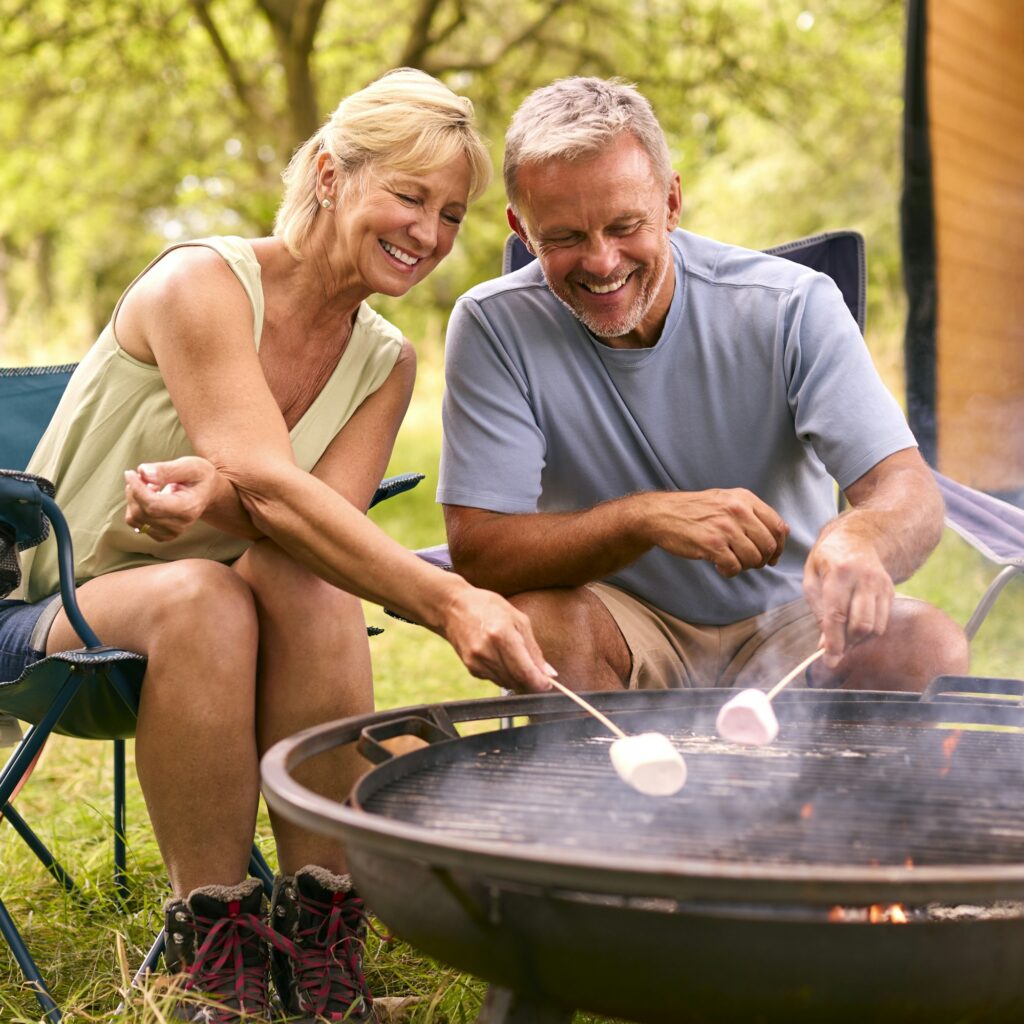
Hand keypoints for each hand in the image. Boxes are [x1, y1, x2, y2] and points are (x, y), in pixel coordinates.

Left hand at [123, 457, 217, 541]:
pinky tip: (147, 497)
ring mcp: (171, 532)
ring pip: (135, 518)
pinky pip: (136, 523)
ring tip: (146, 485)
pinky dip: (135, 507)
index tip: (130, 473)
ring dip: (133, 499)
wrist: (208, 492)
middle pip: (141, 512)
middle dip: (134, 490)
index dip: (136, 489)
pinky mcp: (163, 535)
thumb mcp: (189, 466)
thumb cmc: (199, 476)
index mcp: (188, 508)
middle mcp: (180, 525)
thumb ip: (166, 469)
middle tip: (141, 476)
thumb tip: (143, 473)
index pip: (152, 505)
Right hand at [438, 584, 554, 693]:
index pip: (524, 672)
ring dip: (518, 679)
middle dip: (531, 682)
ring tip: (518, 660)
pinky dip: (504, 674)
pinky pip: (495, 679)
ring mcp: (476, 661)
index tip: (548, 684)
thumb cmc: (489, 607)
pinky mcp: (471, 667)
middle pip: (516, 680)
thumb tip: (550, 674)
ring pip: (506, 683)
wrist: (453, 607)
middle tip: (539, 675)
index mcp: (502, 635)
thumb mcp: (518, 620)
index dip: (539, 683)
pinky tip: (501, 658)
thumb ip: (534, 650)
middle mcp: (487, 651)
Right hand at [648, 490, 788, 577]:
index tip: (772, 556)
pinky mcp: (712, 544)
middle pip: (768, 545)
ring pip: (754, 558)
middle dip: (762, 560)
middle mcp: (738, 510)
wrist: (661, 515)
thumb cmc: (694, 510)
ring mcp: (725, 528)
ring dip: (745, 566)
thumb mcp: (727, 500)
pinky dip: (729, 572)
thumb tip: (783, 531)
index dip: (780, 546)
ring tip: (732, 562)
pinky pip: (734, 567)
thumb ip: (753, 513)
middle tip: (749, 562)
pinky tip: (719, 566)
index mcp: (744, 499)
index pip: (778, 526)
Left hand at [803, 531, 893, 666]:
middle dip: (847, 644)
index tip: (829, 660)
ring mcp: (882, 585)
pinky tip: (854, 626)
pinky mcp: (891, 591)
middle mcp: (865, 578)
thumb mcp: (811, 578)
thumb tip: (825, 645)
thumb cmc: (827, 560)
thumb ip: (818, 610)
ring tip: (843, 637)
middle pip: (861, 625)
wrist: (857, 539)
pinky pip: (883, 622)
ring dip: (858, 641)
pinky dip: (868, 633)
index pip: (837, 614)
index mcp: (839, 572)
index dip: (833, 642)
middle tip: (834, 650)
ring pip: (875, 627)